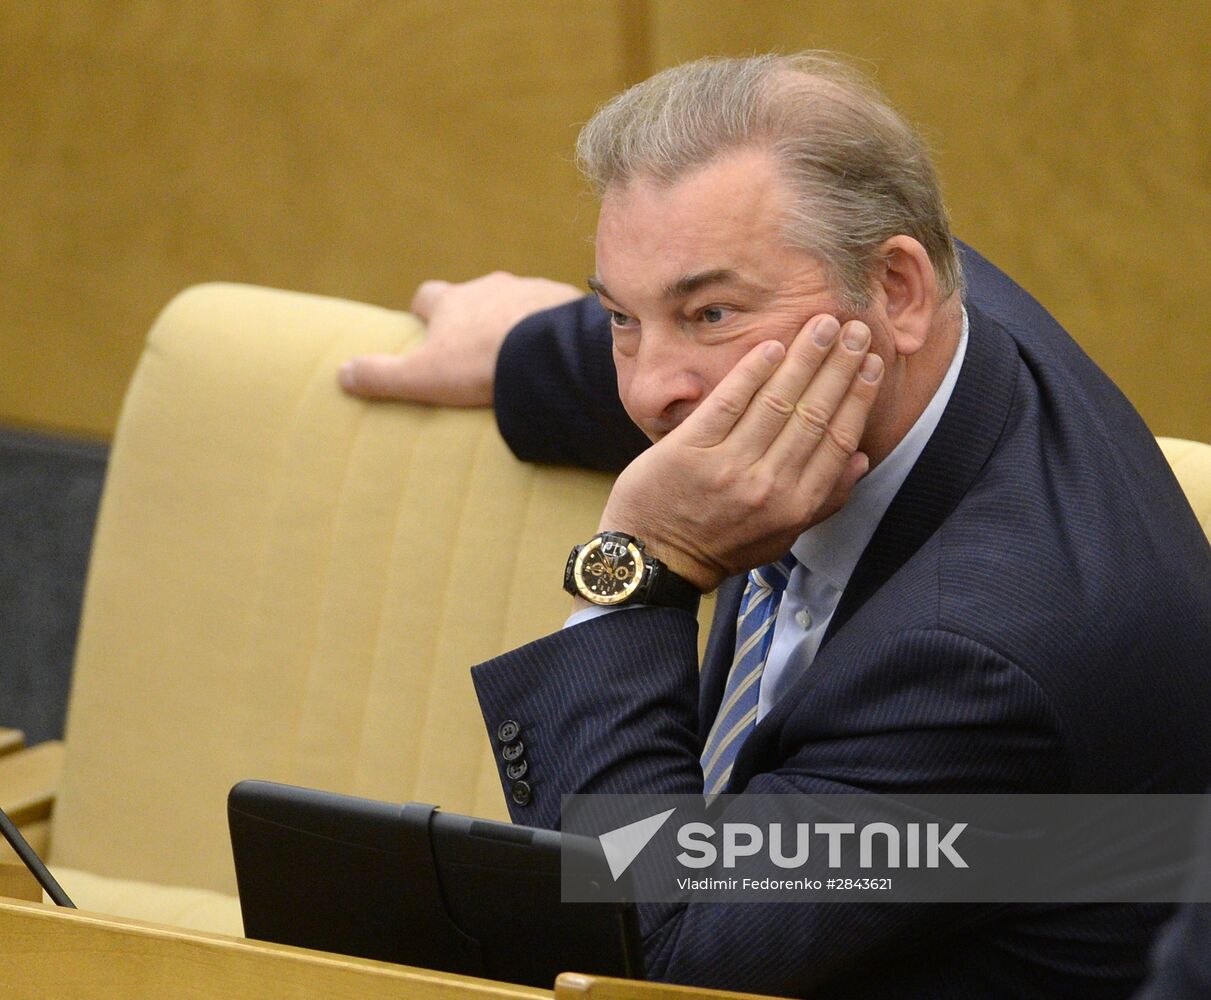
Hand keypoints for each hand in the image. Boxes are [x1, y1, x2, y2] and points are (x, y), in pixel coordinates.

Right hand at [338, 271, 582, 405]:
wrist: (548, 353)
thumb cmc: (480, 365)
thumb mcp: (422, 377)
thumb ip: (381, 376)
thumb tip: (342, 375)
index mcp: (451, 301)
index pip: (427, 296)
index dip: (424, 312)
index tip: (424, 327)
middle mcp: (488, 286)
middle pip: (473, 296)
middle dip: (472, 316)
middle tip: (474, 347)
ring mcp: (528, 291)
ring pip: (514, 302)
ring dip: (513, 320)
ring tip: (519, 352)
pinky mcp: (562, 302)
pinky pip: (552, 312)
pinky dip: (548, 327)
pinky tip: (552, 351)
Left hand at [598, 315, 883, 590]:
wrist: (655, 560)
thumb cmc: (721, 546)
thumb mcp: (782, 536)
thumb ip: (824, 500)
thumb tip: (863, 459)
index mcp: (796, 506)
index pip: (838, 439)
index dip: (858, 397)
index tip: (871, 363)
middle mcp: (767, 485)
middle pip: (813, 413)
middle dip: (839, 366)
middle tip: (856, 328)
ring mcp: (727, 466)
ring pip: (777, 401)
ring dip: (804, 357)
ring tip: (822, 324)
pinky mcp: (688, 450)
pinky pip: (728, 402)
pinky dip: (752, 371)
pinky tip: (772, 344)